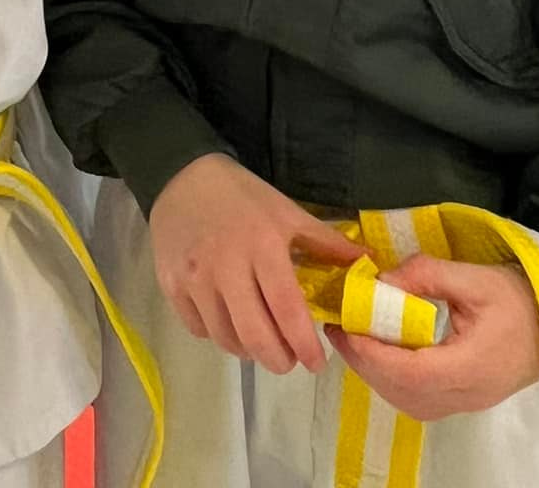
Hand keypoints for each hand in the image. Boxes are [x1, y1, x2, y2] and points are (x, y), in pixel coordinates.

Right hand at [148, 153, 366, 376]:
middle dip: (278, 360)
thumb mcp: (285, 211)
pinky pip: (198, 329)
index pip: (286, 309)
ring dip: (249, 350)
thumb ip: (325, 242)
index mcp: (261, 245)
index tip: (317, 362)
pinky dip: (218, 335)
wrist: (181, 175)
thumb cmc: (241, 196)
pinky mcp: (171, 284)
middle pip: (254, 335)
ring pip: (226, 338)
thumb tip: (367, 264)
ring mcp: (194, 277)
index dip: (304, 343)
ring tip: (261, 340)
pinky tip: (229, 321)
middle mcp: (225, 266)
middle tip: (289, 359)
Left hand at [326, 255, 538, 418]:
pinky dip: (393, 379)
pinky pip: (419, 400)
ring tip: (353, 337)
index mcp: (470, 368)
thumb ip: (425, 276)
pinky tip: (381, 351)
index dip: (373, 354)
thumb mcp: (472, 276)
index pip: (411, 373)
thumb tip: (380, 282)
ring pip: (408, 401)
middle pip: (403, 392)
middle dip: (365, 362)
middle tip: (338, 328)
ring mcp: (467, 403)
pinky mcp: (465, 399)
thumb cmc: (518, 298)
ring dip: (376, 373)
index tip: (346, 326)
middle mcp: (467, 395)